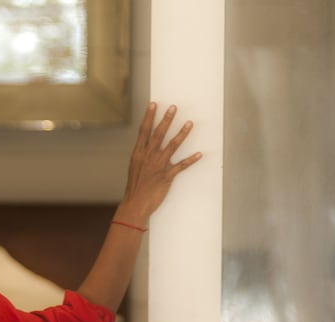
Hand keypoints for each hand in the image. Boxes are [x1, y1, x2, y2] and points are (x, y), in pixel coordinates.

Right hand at [118, 103, 201, 222]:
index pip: (144, 131)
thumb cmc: (135, 187)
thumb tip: (148, 145)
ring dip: (182, 134)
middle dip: (166, 120)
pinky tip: (200, 154)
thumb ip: (142, 155)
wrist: (135, 204)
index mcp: (138, 154)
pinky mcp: (167, 176)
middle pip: (158, 134)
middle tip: (174, 108)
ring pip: (172, 146)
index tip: (154, 104)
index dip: (149, 117)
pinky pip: (181, 166)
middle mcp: (148, 157)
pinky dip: (191, 160)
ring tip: (189, 123)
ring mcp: (158, 166)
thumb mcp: (135, 167)